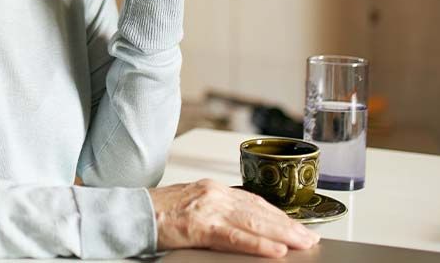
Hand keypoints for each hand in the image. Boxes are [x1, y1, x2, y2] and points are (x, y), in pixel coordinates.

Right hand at [149, 179, 319, 257]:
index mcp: (213, 189)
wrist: (130, 213)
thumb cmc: (157, 213)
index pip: (254, 201)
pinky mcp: (199, 226)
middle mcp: (214, 194)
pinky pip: (234, 237)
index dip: (279, 215)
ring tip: (301, 244)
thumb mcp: (192, 204)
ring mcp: (208, 209)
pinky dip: (257, 244)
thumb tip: (243, 226)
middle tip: (309, 237)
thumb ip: (217, 212)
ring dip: (282, 234)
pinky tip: (274, 250)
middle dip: (288, 225)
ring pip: (253, 222)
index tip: (296, 225)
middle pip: (259, 210)